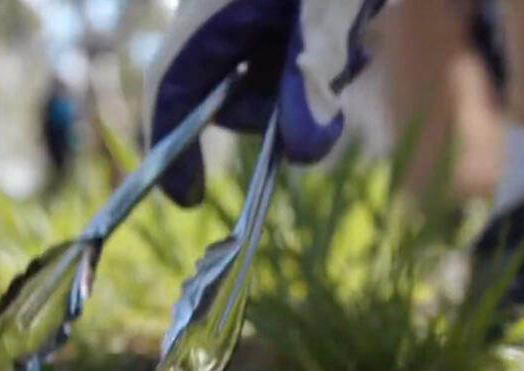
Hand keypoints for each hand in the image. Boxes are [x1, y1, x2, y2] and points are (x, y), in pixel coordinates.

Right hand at [145, 0, 385, 205]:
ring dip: (314, 81)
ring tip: (352, 35)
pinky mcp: (276, 19)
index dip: (172, 152)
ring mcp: (248, 20)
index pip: (171, 94)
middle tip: (330, 81)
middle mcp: (220, 20)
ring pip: (270, 86)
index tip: (190, 198)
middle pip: (233, 101)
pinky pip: (292, 64)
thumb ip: (312, 78)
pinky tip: (351, 25)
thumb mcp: (326, 12)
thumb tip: (301, 156)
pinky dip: (323, 61)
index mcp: (209, 16)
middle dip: (280, 110)